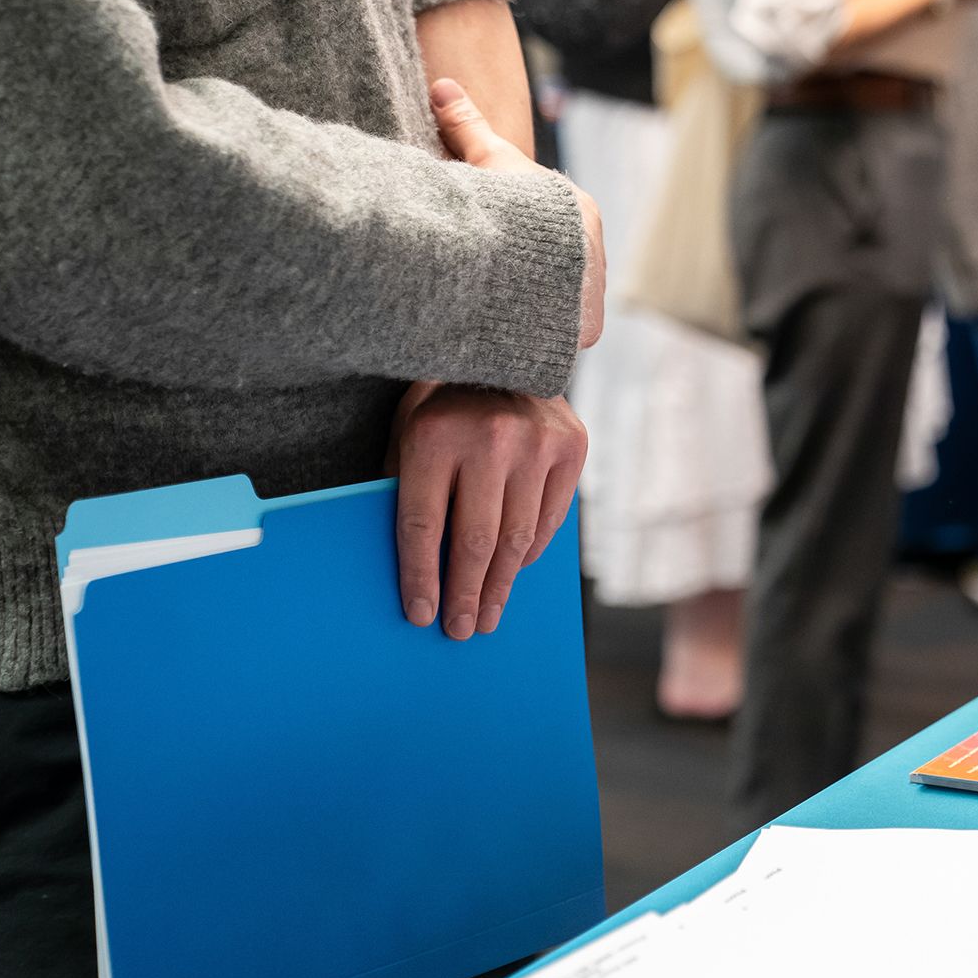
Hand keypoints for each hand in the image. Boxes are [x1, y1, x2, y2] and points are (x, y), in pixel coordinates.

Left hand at [387, 381, 587, 640]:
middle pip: (474, 541)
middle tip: (460, 630)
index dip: (421, 577)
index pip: (424, 525)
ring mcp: (536, 444)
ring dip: (500, 586)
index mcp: (435, 435)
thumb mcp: (409, 430)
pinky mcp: (571, 448)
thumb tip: (412, 565)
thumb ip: (405, 486)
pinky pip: (549, 521)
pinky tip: (513, 572)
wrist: (509, 346)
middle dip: (465, 594)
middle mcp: (490, 439)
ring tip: (488, 615)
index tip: (420, 615)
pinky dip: (529, 553)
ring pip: (516, 539)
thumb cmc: (444, 400)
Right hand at [431, 77, 605, 350]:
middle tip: (492, 281)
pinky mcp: (584, 330)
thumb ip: (467, 126)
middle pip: (558, 267)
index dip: (518, 233)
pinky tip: (510, 333)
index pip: (551, 227)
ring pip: (560, 302)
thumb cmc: (507, 202)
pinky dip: (537, 334)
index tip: (493, 243)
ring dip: (534, 307)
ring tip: (498, 310)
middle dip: (529, 275)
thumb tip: (442, 85)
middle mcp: (596, 256)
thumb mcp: (485, 160)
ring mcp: (593, 295)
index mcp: (581, 215)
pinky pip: (559, 334)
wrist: (523, 255)